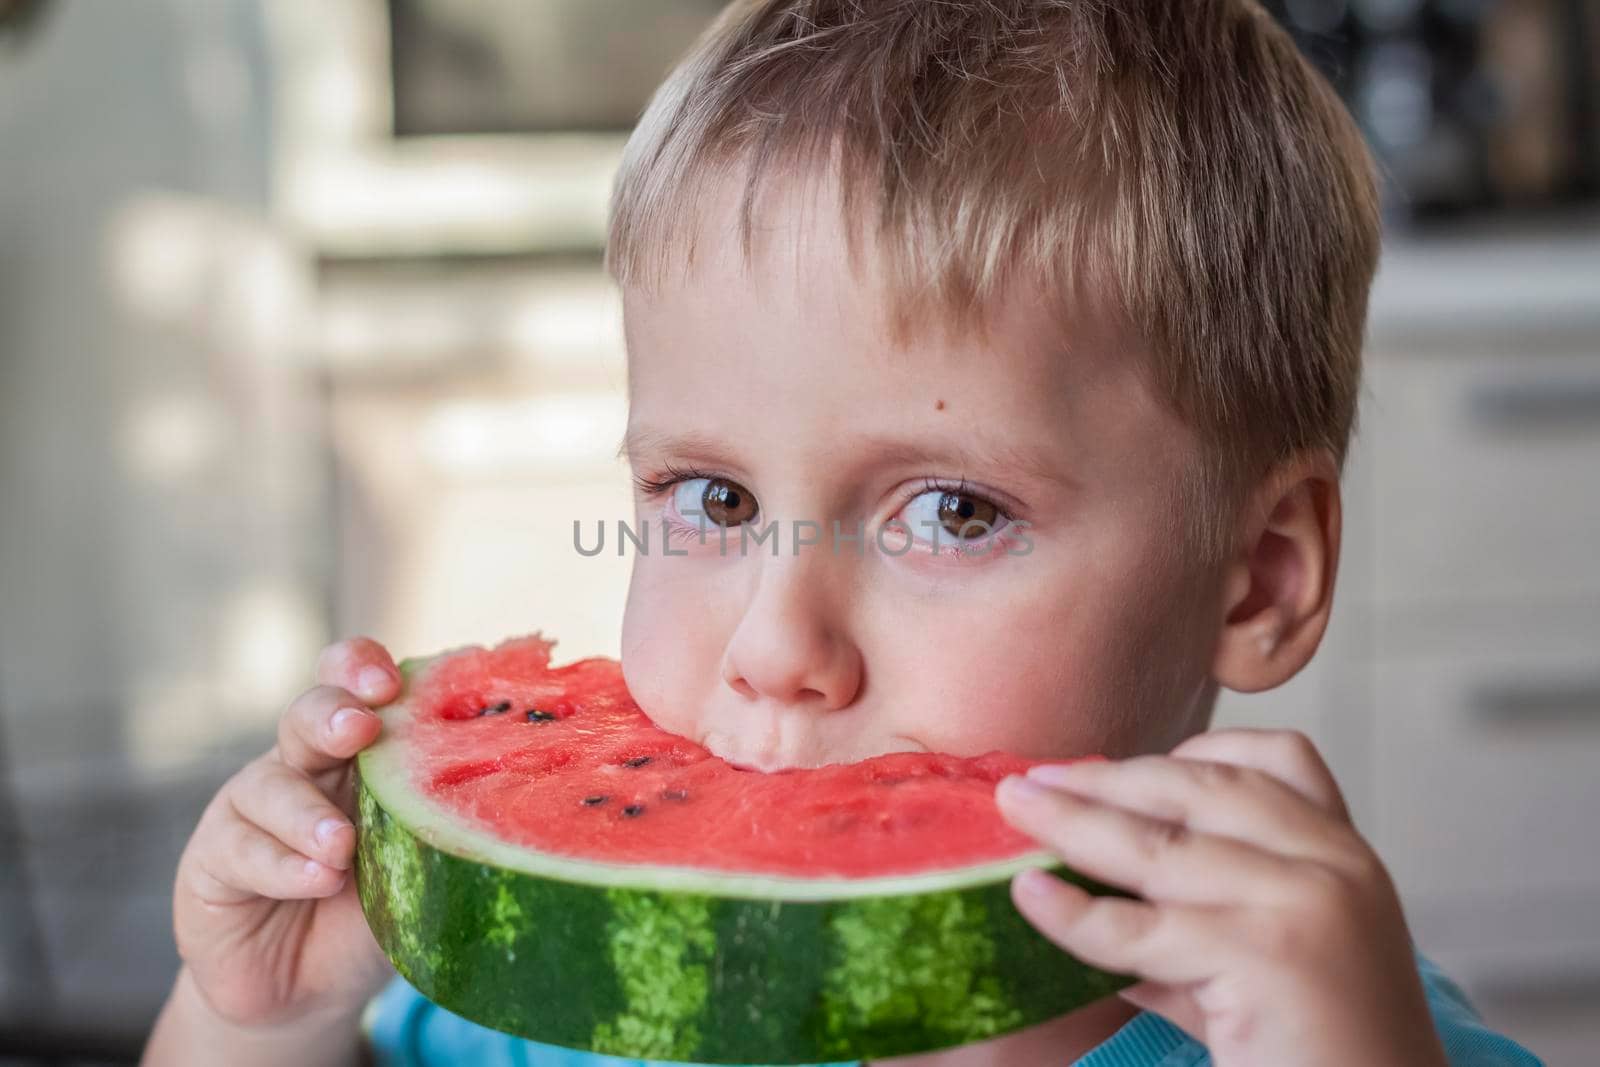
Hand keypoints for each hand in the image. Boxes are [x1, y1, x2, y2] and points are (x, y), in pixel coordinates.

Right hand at [171, 637, 401, 1030]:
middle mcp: (303, 767)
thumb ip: (432, 829)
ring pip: (271, 783)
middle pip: (309, 714)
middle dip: (334, 713)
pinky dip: (283, 865)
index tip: (391, 684)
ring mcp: (251, 808)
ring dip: (310, 813)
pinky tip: (318, 881)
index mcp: (357, 754)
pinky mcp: (212, 858)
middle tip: (362, 728)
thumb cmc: (368, 915)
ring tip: (342, 846)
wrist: (305, 989)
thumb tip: (486, 807)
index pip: (352, 684)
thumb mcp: (410, 870)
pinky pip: (241, 848)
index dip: (363, 667)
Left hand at [995, 728, 1448, 1066]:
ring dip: (1072, 824)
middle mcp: (1334, 864)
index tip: (1109, 766)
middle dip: (1106, 781)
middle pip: (1201, 790)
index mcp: (1345, 854)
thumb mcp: (1263, 964)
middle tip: (1031, 781)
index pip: (1276, 760)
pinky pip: (1139, 929)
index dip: (1183, 753)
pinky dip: (1073, 911)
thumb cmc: (1319, 1054)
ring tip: (1014, 811)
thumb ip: (1191, 918)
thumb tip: (1082, 885)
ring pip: (1159, 848)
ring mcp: (1304, 904)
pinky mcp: (1266, 958)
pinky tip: (1029, 895)